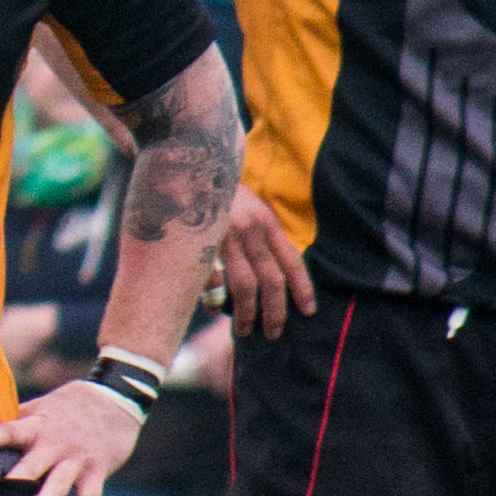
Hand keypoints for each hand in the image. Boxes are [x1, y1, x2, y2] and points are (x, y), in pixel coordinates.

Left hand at [0, 379, 146, 495]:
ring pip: (57, 487)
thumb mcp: (41, 406)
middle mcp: (55, 443)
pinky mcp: (97, 471)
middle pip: (31, 466)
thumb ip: (16, 419)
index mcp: (37, 425)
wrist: (117, 397)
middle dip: (12, 485)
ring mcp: (77, 459)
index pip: (7, 431)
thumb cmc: (70, 404)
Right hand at [213, 188, 311, 336]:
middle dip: (275, 311)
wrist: (187, 162)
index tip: (308, 311)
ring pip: (243, 284)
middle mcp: (249, 229)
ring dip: (247, 313)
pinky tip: (213, 310)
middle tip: (274, 332)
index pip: (291, 259)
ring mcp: (224, 235)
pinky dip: (213, 298)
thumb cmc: (217, 190)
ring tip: (245, 331)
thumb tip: (265, 274)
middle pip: (271, 278)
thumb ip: (257, 235)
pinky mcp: (200, 241)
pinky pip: (210, 278)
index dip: (302, 287)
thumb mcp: (246, 207)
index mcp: (264, 221)